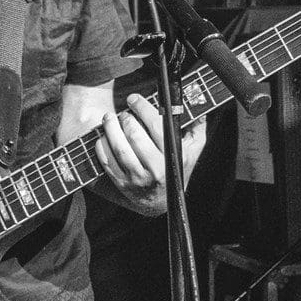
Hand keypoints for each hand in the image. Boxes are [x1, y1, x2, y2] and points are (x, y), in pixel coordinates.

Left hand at [98, 93, 205, 217]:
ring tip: (109, 119)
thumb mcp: (193, 149)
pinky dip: (102, 146)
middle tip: (122, 113)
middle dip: (125, 118)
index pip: (156, 125)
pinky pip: (107, 161)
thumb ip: (197, 126)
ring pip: (119, 148)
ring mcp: (138, 178)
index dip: (142, 108)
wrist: (165, 201)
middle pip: (134, 135)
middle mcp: (156, 169)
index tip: (133, 99)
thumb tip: (198, 102)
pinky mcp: (123, 184)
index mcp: (173, 156)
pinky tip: (104, 137)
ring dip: (110, 129)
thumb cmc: (178, 167)